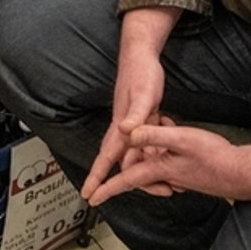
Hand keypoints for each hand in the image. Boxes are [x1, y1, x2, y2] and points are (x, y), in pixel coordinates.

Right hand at [83, 8, 174, 202]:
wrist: (141, 55)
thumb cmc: (141, 73)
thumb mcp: (143, 94)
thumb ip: (136, 114)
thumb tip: (124, 131)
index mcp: (122, 126)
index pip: (106, 157)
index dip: (97, 177)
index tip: (88, 195)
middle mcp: (125, 129)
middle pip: (122, 162)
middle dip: (125, 181)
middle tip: (138, 194)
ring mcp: (135, 125)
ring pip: (136, 154)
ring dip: (144, 169)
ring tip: (159, 185)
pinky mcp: (145, 119)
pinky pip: (146, 144)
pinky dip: (152, 154)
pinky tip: (162, 158)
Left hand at [88, 123, 250, 204]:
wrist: (242, 172)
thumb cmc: (216, 158)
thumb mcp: (181, 138)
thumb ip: (153, 134)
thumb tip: (128, 132)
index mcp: (158, 169)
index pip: (126, 179)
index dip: (107, 187)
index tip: (92, 196)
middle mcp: (165, 176)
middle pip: (139, 169)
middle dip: (135, 153)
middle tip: (140, 130)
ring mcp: (177, 177)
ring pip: (154, 162)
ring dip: (155, 145)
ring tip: (166, 123)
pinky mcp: (187, 173)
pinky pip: (168, 161)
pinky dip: (167, 146)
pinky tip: (176, 131)